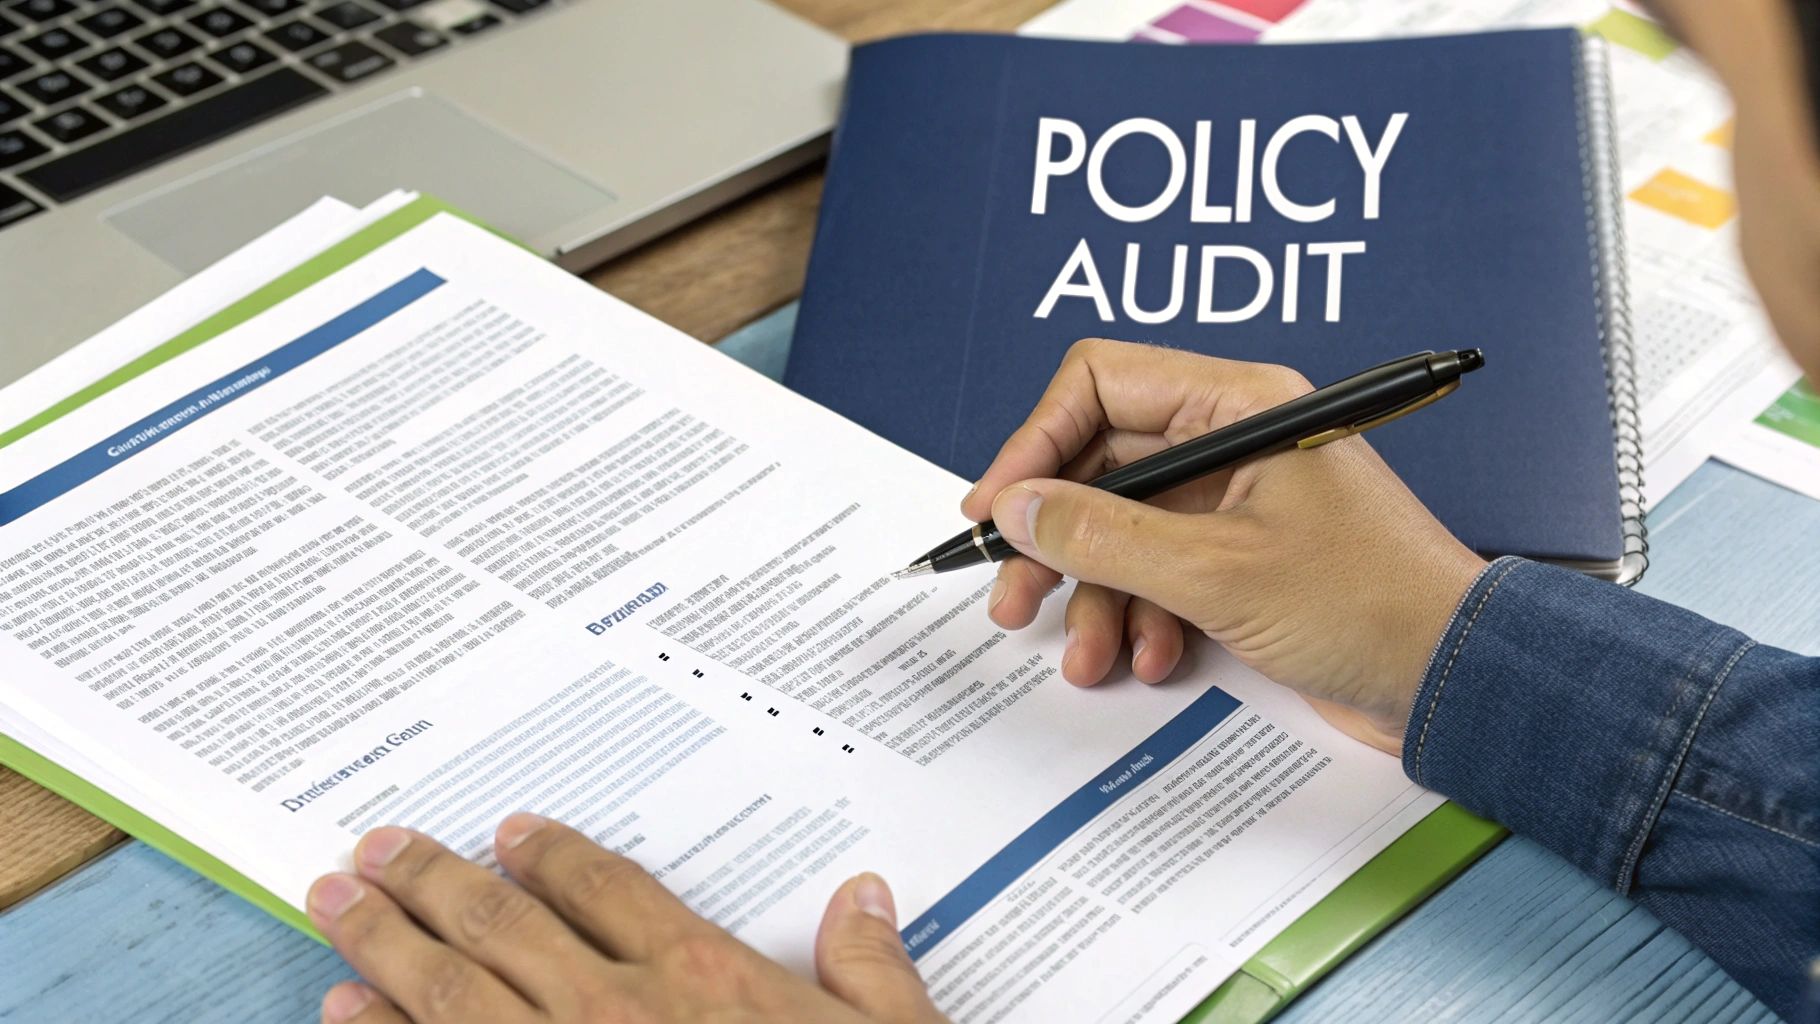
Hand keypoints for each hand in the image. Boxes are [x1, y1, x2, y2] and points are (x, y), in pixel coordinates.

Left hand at [307, 815, 944, 1023]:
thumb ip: (870, 968)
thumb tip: (863, 897)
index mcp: (702, 978)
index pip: (609, 890)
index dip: (554, 855)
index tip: (512, 832)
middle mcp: (615, 1014)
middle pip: (504, 926)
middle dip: (430, 881)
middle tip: (375, 850)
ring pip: (451, 993)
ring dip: (385, 943)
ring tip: (336, 903)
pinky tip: (342, 1013)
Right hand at [963, 339, 1486, 753]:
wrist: (1456, 679)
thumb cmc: (1371, 604)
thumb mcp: (1216, 573)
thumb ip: (1105, 538)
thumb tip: (1020, 509)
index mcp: (1238, 406)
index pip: (1099, 384)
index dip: (1036, 443)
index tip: (1000, 509)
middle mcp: (1232, 442)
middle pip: (1099, 466)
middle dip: (1055, 539)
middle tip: (1014, 597)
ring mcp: (1236, 503)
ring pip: (1123, 530)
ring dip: (1095, 595)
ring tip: (1087, 654)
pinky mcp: (1242, 559)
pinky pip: (1159, 573)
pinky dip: (1142, 617)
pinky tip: (1154, 657)